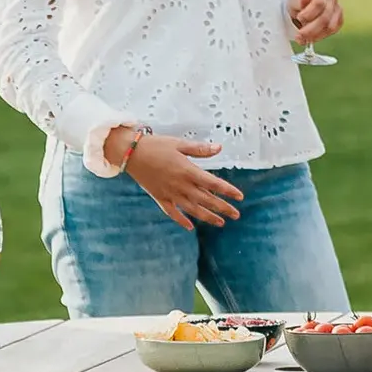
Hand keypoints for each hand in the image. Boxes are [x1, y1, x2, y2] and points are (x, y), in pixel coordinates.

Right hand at [111, 129, 244, 230]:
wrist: (131, 153)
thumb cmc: (156, 145)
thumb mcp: (179, 144)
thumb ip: (200, 149)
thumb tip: (219, 148)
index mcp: (188, 171)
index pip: (213, 183)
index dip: (227, 191)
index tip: (240, 197)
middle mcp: (181, 185)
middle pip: (206, 199)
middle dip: (223, 208)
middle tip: (236, 215)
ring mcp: (170, 194)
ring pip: (193, 209)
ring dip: (208, 217)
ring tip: (221, 223)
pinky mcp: (160, 198)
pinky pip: (172, 213)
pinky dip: (181, 220)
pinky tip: (190, 227)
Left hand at [286, 0, 343, 45]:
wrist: (301, 9)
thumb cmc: (298, 3)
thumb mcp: (293, 0)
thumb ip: (298, 0)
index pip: (319, 2)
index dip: (309, 13)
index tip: (299, 18)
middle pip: (325, 17)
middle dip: (310, 29)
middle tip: (299, 35)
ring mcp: (337, 10)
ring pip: (330, 27)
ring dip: (315, 35)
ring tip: (304, 38)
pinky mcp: (339, 20)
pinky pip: (333, 31)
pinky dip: (321, 36)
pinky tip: (311, 37)